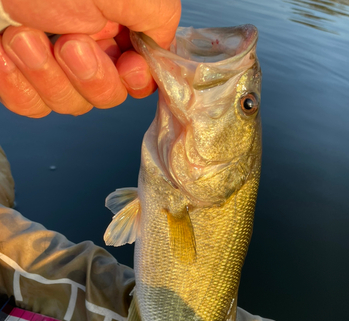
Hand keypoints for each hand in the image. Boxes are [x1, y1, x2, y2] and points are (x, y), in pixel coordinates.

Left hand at [0, 0, 180, 116]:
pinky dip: (16, 85)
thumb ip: (159, 18)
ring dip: (46, 75)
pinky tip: (4, 53)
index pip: (137, 76)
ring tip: (22, 37)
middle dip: (89, 77)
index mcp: (115, 25)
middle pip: (104, 96)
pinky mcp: (18, 72)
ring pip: (67, 104)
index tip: (127, 67)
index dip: (134, 81)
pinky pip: (28, 105)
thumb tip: (162, 49)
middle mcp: (87, 45)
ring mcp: (51, 62)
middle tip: (68, 42)